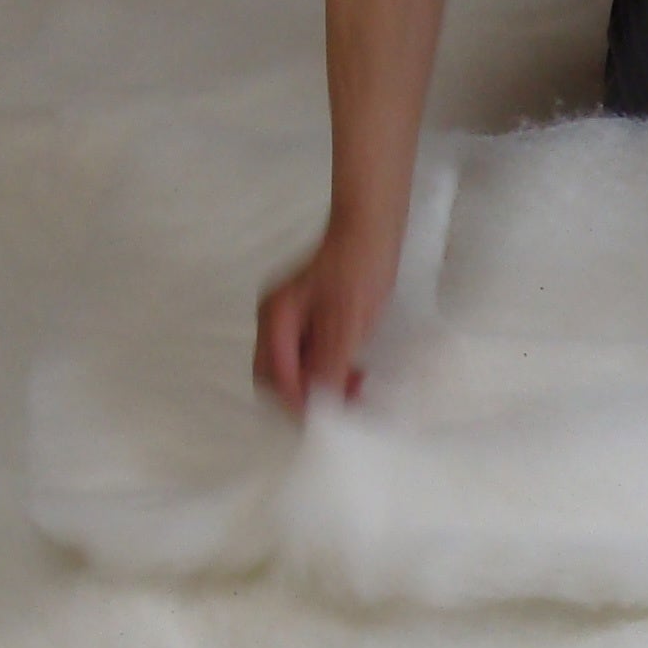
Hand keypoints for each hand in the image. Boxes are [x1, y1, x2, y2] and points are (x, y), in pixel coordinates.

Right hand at [256, 225, 397, 414]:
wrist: (372, 227)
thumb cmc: (360, 268)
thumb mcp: (347, 322)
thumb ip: (329, 364)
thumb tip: (319, 404)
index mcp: (276, 318)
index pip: (274, 375)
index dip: (296, 402)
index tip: (324, 420)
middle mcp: (274, 319)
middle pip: (274, 375)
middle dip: (302, 397)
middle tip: (339, 407)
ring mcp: (289, 317)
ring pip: (292, 367)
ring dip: (316, 385)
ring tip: (353, 390)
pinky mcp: (307, 316)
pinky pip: (307, 353)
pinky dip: (325, 369)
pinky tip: (352, 373)